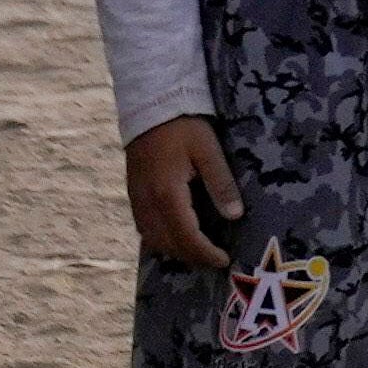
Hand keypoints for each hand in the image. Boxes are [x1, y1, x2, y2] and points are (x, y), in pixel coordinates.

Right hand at [126, 115, 241, 269]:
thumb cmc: (184, 127)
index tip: (224, 260)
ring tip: (199, 251)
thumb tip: (234, 216)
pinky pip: (143, 227)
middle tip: (215, 260)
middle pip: (167, 243)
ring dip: (174, 250)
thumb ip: (221, 184)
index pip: (186, 236)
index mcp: (167, 193)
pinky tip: (177, 236)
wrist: (149, 107)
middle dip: (191, 256)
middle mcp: (147, 202)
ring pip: (152, 239)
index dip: (205, 253)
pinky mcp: (133, 194)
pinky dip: (160, 239)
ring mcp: (136, 199)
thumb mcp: (208, 150)